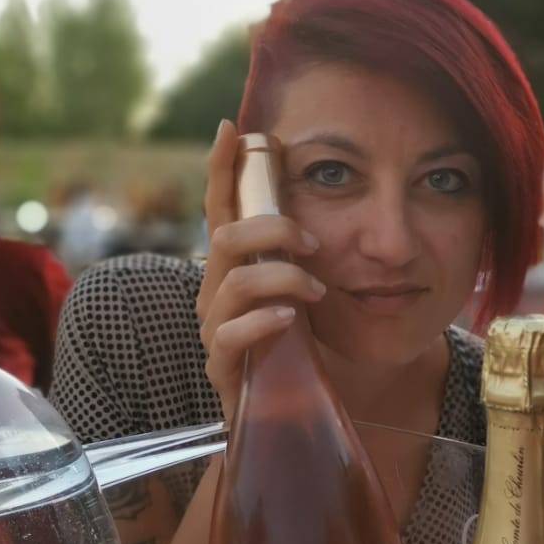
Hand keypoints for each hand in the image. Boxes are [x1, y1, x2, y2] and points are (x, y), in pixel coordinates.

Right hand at [196, 120, 324, 419]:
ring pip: (233, 282)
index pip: (220, 209)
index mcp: (233, 268)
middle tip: (315, 242)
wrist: (286, 416)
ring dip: (281, 277)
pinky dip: (263, 321)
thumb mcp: (303, 290)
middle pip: (225, 237)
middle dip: (272, 229)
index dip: (221, 168)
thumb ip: (303, 253)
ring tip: (316, 289)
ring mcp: (215, 330)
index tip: (232, 127)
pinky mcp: (222, 368)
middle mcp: (215, 292)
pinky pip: (230, 334)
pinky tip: (290, 320)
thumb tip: (328, 202)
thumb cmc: (296, 347)